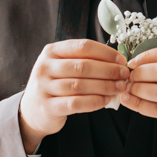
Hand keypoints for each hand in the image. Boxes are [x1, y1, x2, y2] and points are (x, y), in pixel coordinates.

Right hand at [19, 39, 129, 153]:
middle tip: (125, 75)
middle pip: (82, 66)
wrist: (32, 110)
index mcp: (51, 51)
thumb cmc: (55, 85)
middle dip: (108, 70)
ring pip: (80, 85)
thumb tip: (117, 61)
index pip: (82, 46)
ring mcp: (44, 87)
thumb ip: (83, 61)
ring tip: (119, 88)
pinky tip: (106, 100)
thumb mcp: (62, 66)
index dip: (105, 53)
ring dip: (104, 86)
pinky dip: (93, 102)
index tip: (122, 60)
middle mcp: (45, 67)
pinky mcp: (48, 106)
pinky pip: (75, 103)